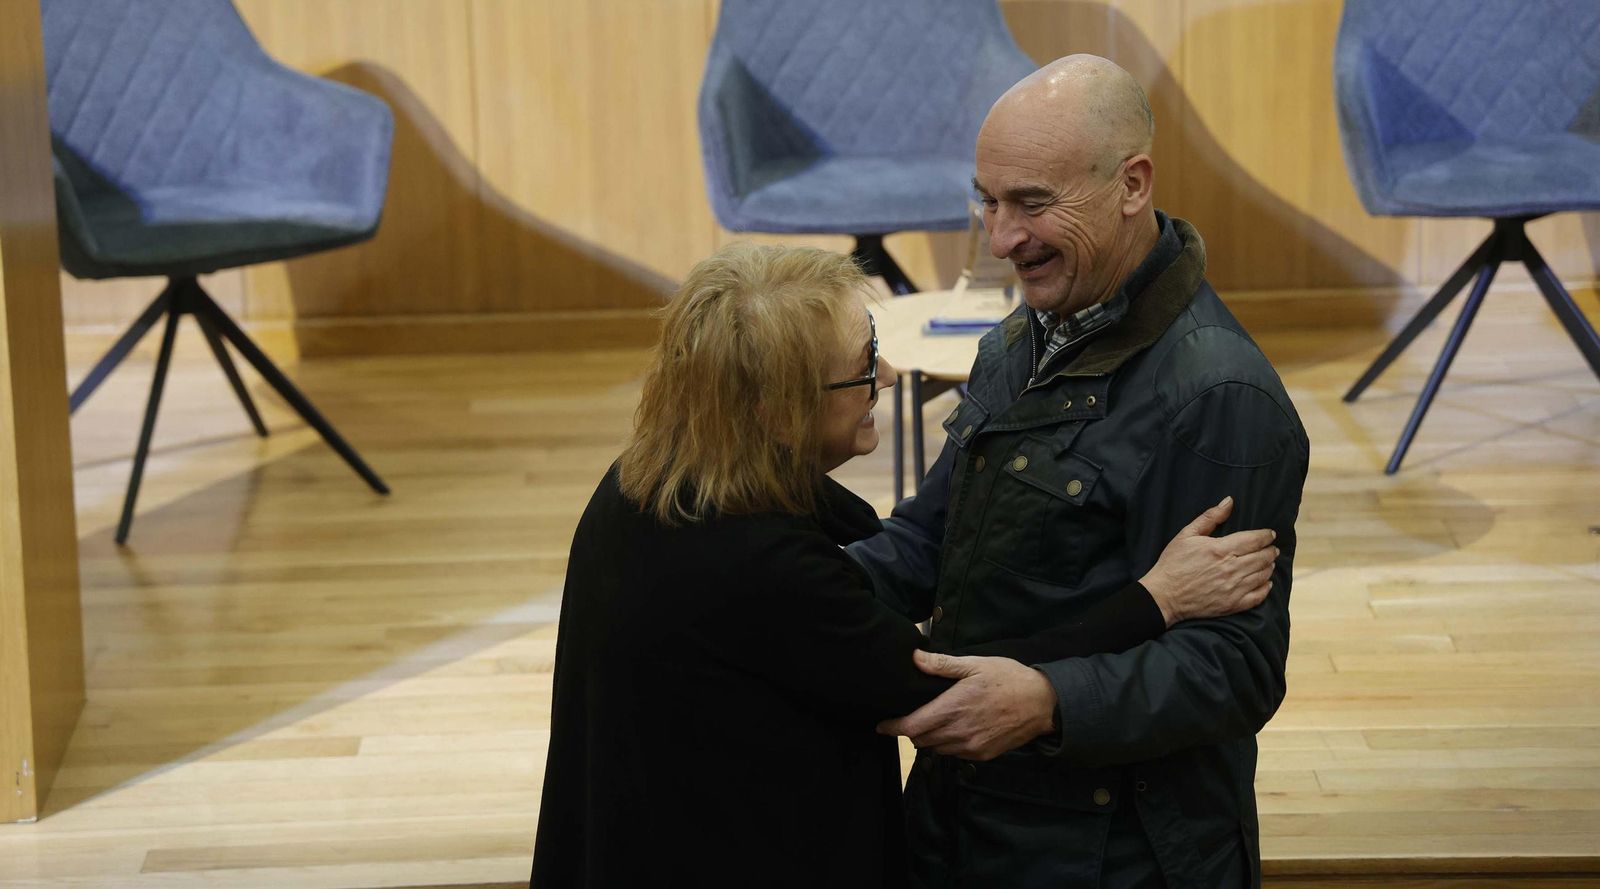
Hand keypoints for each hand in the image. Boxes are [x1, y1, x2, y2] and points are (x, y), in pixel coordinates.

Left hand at [875, 650, 1057, 760]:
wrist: (1042, 704)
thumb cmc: (1008, 679)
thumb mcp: (975, 664)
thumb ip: (942, 665)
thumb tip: (915, 658)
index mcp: (952, 709)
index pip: (911, 727)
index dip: (892, 728)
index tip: (881, 725)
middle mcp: (958, 733)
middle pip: (919, 740)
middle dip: (910, 731)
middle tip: (908, 717)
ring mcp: (970, 747)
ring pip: (936, 749)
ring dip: (929, 738)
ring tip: (932, 721)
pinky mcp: (982, 755)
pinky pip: (954, 754)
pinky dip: (947, 744)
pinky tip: (954, 729)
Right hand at [1140, 496, 1277, 626]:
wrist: (1163, 596)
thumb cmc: (1173, 563)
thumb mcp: (1186, 535)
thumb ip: (1210, 517)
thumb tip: (1229, 502)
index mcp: (1221, 549)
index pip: (1254, 539)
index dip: (1266, 535)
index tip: (1270, 534)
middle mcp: (1231, 568)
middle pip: (1262, 557)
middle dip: (1270, 550)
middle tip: (1272, 548)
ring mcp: (1234, 588)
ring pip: (1263, 575)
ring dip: (1269, 567)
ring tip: (1269, 562)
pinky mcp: (1233, 604)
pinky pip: (1258, 596)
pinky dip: (1266, 588)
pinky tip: (1266, 583)